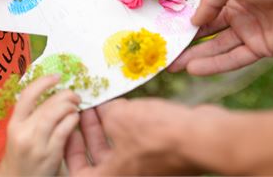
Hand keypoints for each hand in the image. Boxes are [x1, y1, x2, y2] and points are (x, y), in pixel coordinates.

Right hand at [0, 75, 80, 175]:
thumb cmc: (22, 154)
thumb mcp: (20, 133)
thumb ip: (32, 116)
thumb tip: (54, 93)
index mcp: (14, 123)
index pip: (27, 95)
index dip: (43, 82)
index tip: (57, 76)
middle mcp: (23, 132)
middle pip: (46, 104)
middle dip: (64, 95)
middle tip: (74, 95)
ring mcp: (36, 144)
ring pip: (55, 114)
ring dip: (70, 106)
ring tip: (76, 106)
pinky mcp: (49, 155)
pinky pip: (64, 130)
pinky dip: (72, 120)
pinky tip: (75, 119)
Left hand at [66, 98, 225, 175]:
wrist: (203, 138)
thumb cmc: (158, 135)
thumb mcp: (120, 118)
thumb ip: (106, 114)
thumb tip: (103, 108)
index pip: (79, 173)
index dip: (70, 150)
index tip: (69, 129)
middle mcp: (128, 176)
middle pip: (98, 159)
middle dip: (89, 132)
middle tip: (84, 108)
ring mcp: (146, 168)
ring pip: (118, 148)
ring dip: (108, 126)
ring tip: (103, 102)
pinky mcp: (161, 156)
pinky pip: (136, 141)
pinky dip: (128, 124)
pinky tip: (125, 104)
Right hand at [169, 0, 272, 75]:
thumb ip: (209, 0)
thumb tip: (193, 21)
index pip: (205, 10)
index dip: (186, 20)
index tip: (165, 30)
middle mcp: (241, 13)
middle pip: (208, 32)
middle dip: (186, 43)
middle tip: (163, 53)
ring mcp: (252, 32)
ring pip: (218, 48)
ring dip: (195, 57)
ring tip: (172, 66)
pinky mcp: (264, 48)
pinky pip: (234, 58)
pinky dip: (214, 65)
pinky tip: (194, 69)